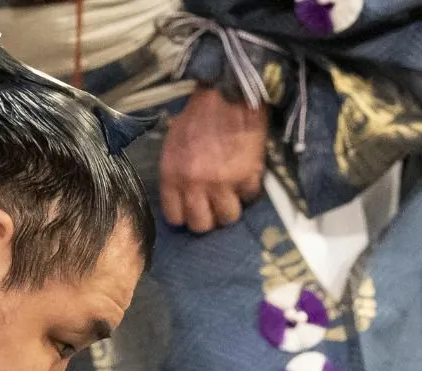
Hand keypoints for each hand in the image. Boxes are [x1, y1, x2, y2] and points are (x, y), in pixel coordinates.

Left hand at [160, 87, 266, 232]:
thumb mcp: (174, 143)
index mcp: (172, 174)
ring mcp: (222, 183)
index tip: (193, 210)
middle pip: (201, 225)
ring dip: (231, 208)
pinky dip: (248, 190)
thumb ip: (176, 172)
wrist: (228, 94)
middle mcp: (195, 184)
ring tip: (232, 195)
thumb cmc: (198, 115)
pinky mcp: (247, 177)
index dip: (186, 216)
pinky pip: (249, 197)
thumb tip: (183, 195)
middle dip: (209, 218)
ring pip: (228, 217)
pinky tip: (246, 177)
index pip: (175, 217)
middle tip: (214, 207)